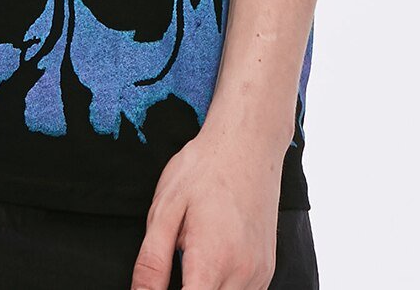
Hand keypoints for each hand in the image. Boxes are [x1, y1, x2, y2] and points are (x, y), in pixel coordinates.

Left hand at [131, 122, 283, 289]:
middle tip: (175, 263)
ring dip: (205, 288)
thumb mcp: (165, 209)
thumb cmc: (204, 168)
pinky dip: (223, 286)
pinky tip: (210, 261)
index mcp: (213, 260)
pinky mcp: (267, 270)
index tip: (159, 284)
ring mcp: (259, 275)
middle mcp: (243, 275)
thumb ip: (152, 261)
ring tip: (192, 257)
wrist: (247, 143)